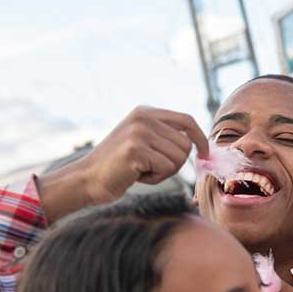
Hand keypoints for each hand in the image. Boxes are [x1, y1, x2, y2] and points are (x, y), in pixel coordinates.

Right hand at [38, 106, 207, 220]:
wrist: (88, 179)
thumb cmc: (120, 166)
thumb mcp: (142, 141)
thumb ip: (165, 136)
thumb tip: (198, 142)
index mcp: (145, 112)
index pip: (186, 120)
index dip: (200, 138)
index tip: (205, 153)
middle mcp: (143, 117)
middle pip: (185, 144)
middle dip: (175, 163)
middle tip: (151, 168)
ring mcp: (139, 132)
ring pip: (179, 158)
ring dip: (165, 172)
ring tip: (142, 170)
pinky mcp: (136, 149)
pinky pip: (166, 168)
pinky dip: (156, 178)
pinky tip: (136, 175)